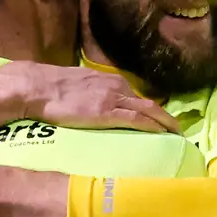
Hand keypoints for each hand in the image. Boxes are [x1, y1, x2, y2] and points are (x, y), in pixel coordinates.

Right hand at [5, 62, 180, 134]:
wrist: (39, 88)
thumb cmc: (51, 89)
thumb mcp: (79, 86)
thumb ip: (92, 94)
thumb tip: (93, 105)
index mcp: (109, 80)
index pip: (137, 96)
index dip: (151, 110)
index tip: (160, 121)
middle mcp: (117, 87)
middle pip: (149, 103)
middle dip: (165, 117)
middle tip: (177, 131)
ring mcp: (114, 99)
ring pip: (150, 111)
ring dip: (165, 123)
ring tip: (176, 136)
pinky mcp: (109, 112)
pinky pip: (139, 120)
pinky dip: (154, 127)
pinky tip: (164, 135)